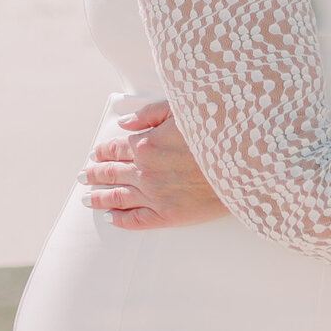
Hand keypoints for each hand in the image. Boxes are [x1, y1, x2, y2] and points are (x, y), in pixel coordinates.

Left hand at [80, 101, 226, 230]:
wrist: (246, 161)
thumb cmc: (218, 130)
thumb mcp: (182, 109)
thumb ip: (149, 114)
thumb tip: (123, 124)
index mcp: (147, 144)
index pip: (115, 148)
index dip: (103, 150)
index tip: (96, 153)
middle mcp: (145, 172)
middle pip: (111, 173)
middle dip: (94, 173)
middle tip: (84, 175)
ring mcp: (155, 196)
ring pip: (117, 198)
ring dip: (99, 197)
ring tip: (87, 198)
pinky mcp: (169, 216)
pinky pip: (136, 220)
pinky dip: (119, 219)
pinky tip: (110, 217)